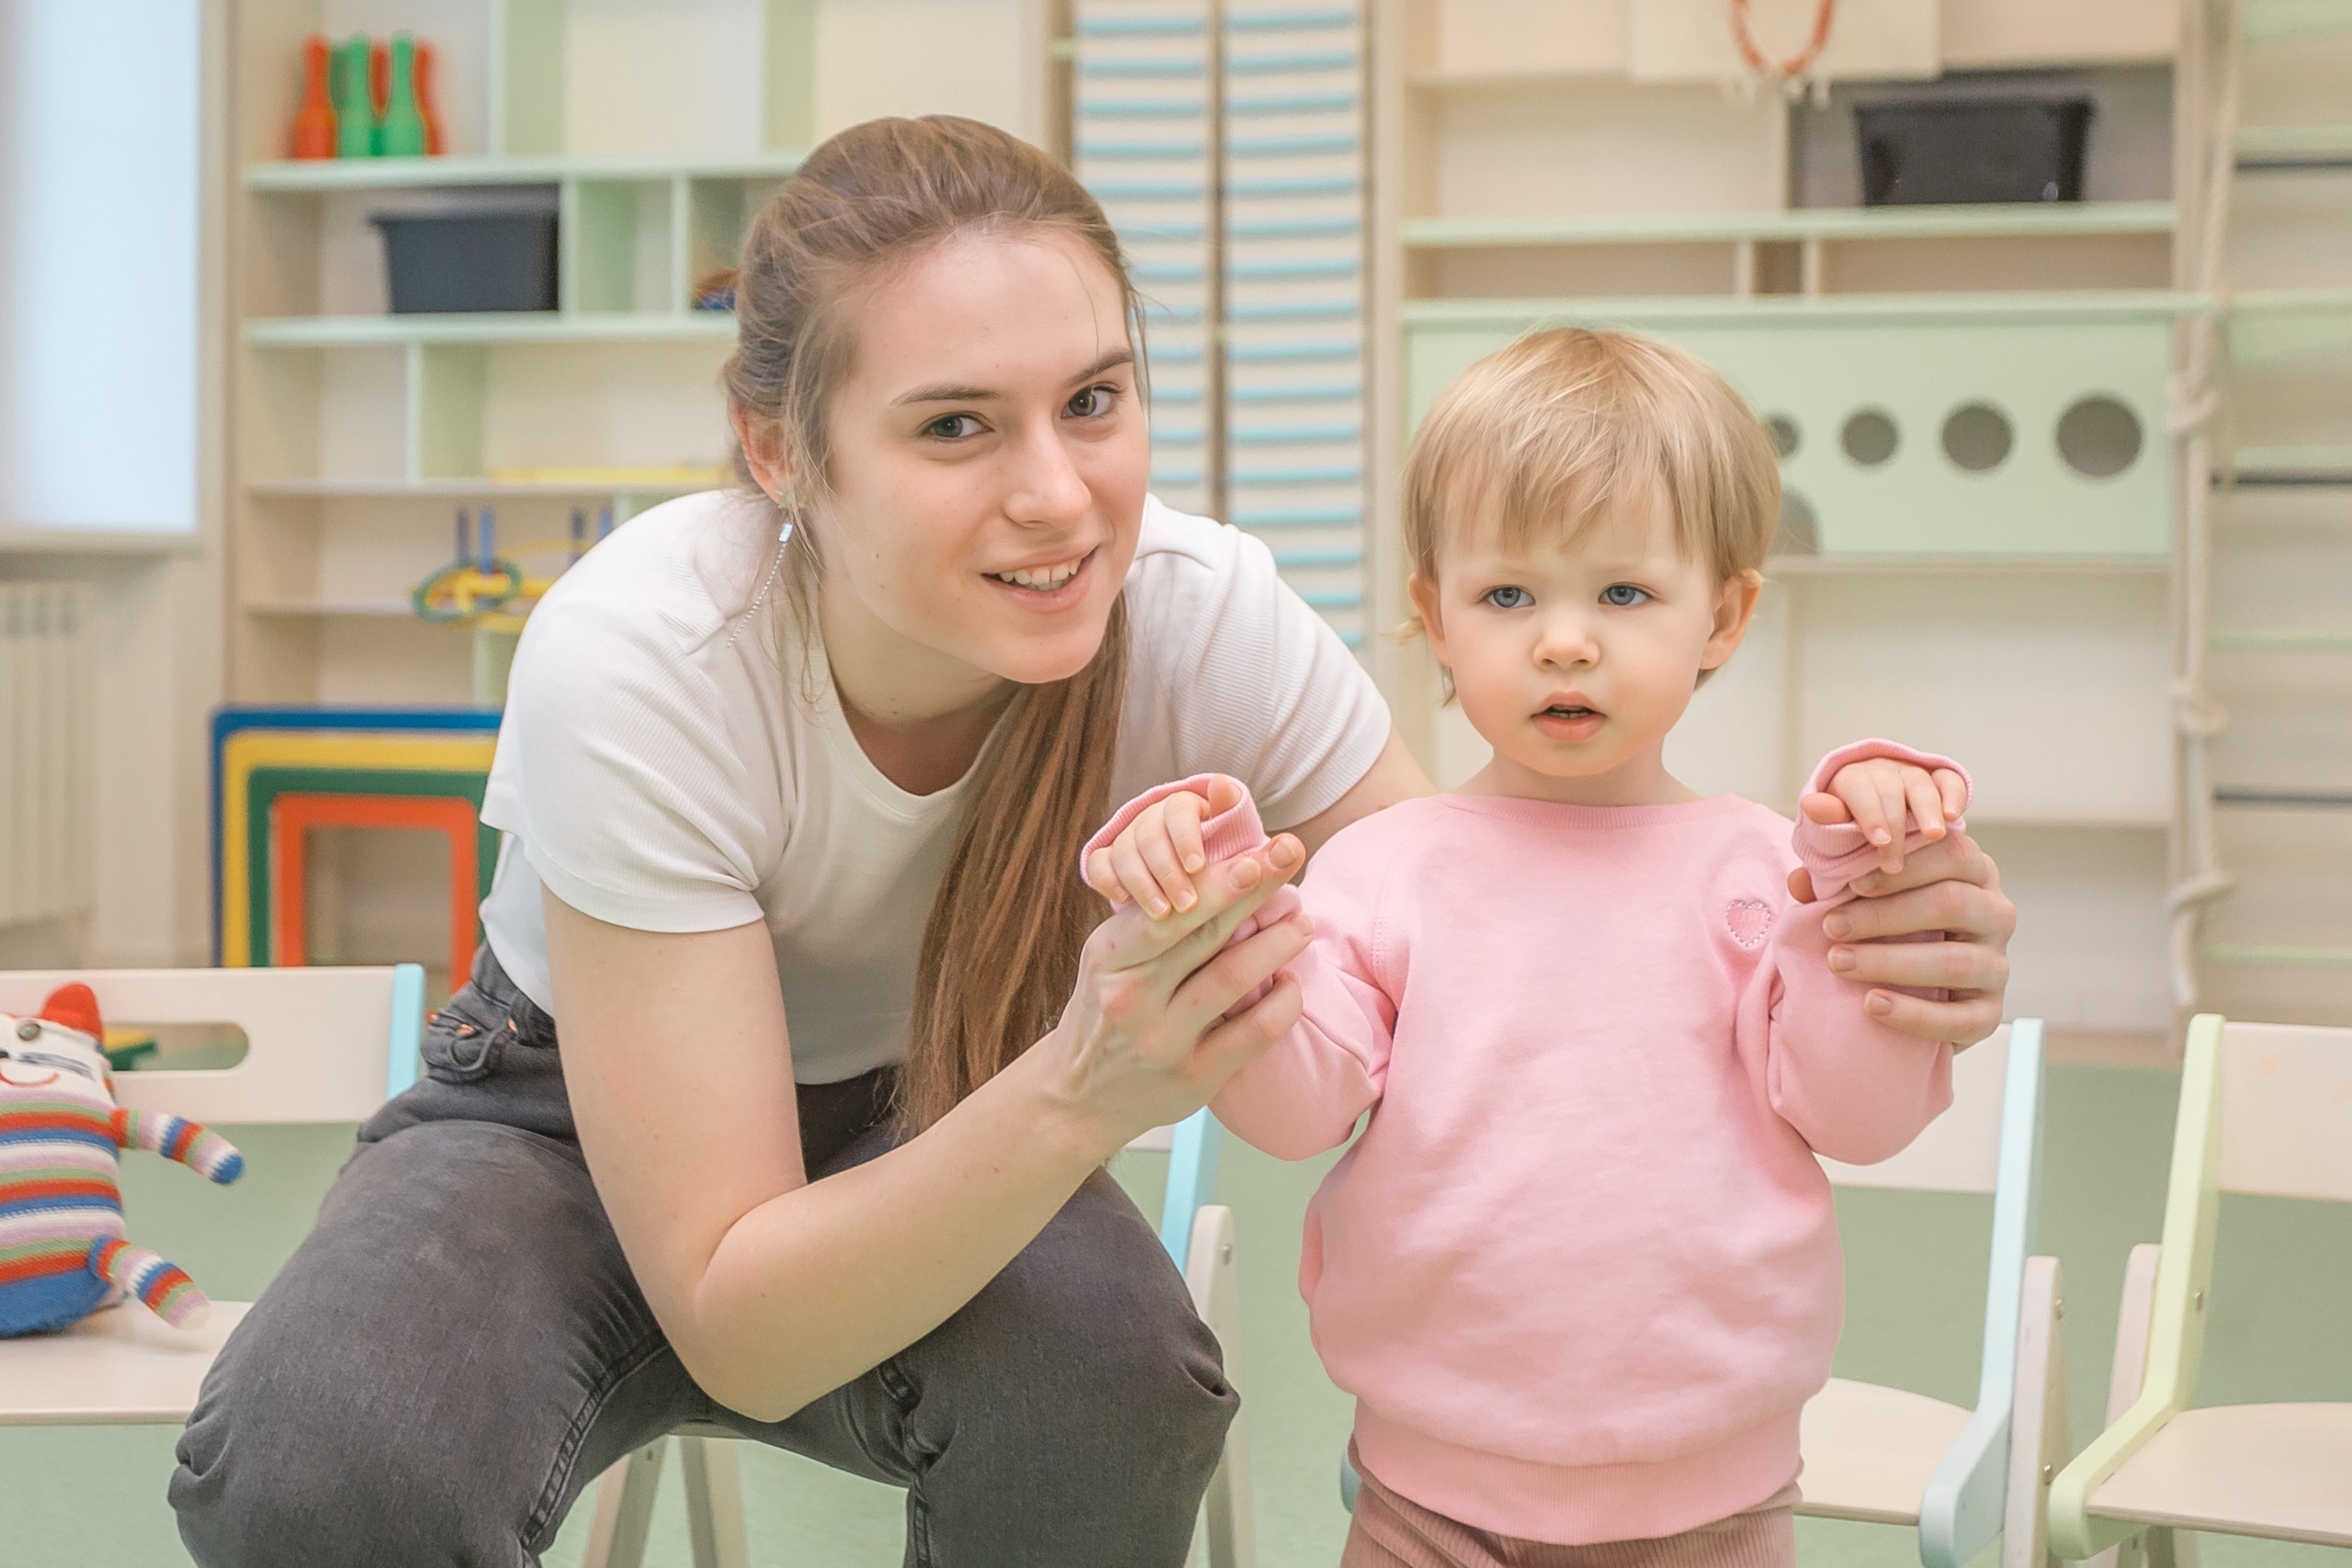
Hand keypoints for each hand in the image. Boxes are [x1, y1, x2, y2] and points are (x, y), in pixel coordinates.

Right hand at [1050, 833, 1310, 1148]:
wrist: (1077, 1097)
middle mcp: (1132, 997)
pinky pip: (1253, 1033)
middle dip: (1255, 891)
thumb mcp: (1108, 961)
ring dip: (1278, 944)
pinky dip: (1282, 1003)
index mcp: (1109, 957)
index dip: (1215, 884)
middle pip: (1204, 935)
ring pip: (1232, 979)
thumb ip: (1151, 924)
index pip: (1168, 913)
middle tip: (1291, 856)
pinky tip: (1291, 984)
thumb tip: (1218, 872)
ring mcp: (1163, 1040)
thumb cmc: (1106, 1009)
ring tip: (1303, 922)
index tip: (1255, 856)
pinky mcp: (1194, 1077)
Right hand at [1083, 774, 1245, 918]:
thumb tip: (1221, 783)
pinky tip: (1122, 899)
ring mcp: (1127, 837)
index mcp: (1183, 806)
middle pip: (1151, 838)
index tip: (1197, 867)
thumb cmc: (1220, 853)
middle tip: (1188, 905)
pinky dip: (1106, 879)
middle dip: (1168, 873)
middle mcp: (1151, 817)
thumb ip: (1228, 811)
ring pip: (1124, 853)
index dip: (1186, 838)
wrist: (1194, 877)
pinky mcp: (1107, 858)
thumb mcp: (1232, 833)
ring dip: (1142, 884)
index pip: (1178, 812)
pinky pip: (1097, 863)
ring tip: (1162, 913)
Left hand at [1787, 832, 2013, 1048]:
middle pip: (1951, 904)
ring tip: (1838, 963)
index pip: (1952, 854)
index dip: (1904, 865)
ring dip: (1890, 962)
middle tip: (1831, 926)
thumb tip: (1801, 867)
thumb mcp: (1864, 890)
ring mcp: (1997, 965)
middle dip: (1885, 915)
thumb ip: (1837, 873)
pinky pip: (1959, 1018)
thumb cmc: (1886, 923)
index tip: (1853, 881)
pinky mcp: (1989, 1013)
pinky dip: (1913, 1014)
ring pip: (1954, 961)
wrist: (1907, 990)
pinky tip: (1871, 1005)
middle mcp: (1995, 914)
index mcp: (1973, 872)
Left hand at [1801, 758, 1967, 874]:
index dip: (1866, 811)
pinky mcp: (1942, 787)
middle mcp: (1880, 774)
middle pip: (1889, 786)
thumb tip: (1797, 885)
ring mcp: (1913, 778)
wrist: (1877, 826)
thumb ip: (1817, 872)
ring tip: (1932, 836)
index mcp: (1847, 784)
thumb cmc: (1850, 850)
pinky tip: (1953, 816)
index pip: (1854, 786)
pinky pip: (1949, 780)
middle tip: (1894, 861)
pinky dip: (1952, 793)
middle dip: (1894, 822)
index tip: (1876, 841)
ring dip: (1925, 810)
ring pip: (1921, 783)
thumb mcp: (1831, 858)